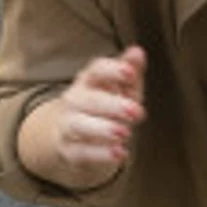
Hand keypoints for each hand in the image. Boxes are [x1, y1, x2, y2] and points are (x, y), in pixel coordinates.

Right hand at [20, 46, 147, 191]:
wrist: (76, 135)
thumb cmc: (107, 103)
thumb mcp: (124, 87)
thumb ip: (131, 70)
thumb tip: (138, 52)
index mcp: (90, 79)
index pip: (96, 69)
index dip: (112, 70)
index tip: (130, 73)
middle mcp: (74, 100)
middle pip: (88, 100)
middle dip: (112, 105)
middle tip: (136, 111)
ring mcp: (68, 125)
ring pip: (79, 125)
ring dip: (102, 129)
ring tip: (125, 133)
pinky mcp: (69, 149)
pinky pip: (81, 151)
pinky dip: (100, 154)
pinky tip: (120, 153)